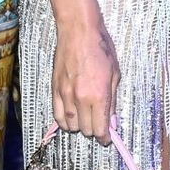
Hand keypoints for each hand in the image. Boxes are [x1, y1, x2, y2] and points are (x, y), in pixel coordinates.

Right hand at [51, 17, 120, 142]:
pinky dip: (65, 121)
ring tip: (86, 118)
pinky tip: (72, 118)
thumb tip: (112, 121)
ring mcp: (66, 95)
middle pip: (86, 130)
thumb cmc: (101, 48)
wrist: (78, 32)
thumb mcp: (115, 74)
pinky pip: (57, 115)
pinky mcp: (54, 90)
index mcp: (99, 96)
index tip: (107, 138)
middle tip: (99, 123)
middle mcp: (81, 99)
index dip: (105, 137)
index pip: (100, 129)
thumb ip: (112, 101)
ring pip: (71, 125)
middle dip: (94, 130)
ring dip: (80, 126)